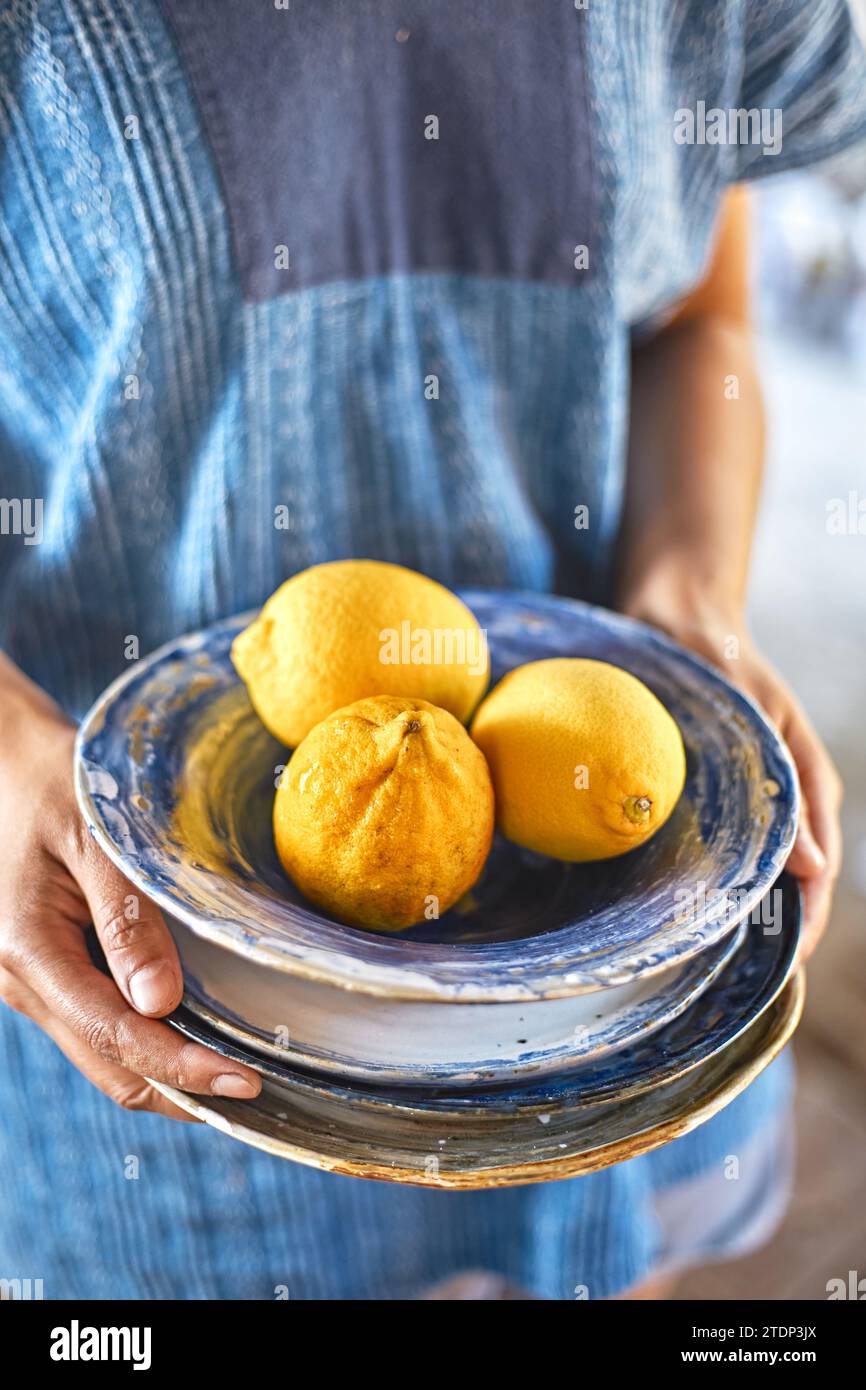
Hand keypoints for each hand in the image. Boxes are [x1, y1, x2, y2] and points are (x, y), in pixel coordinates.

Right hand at [0, 656, 261, 1119]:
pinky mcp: (46, 971)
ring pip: (102, 1056)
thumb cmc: (48, 781)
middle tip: (257, 1095)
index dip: (182, 1070)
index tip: (245, 1083)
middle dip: (181, 1092)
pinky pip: (97, 1025)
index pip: (114, 1038)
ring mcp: (31, 981)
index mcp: (26, 951)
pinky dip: (148, 1044)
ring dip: (167, 1074)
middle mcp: (21, 981)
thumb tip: (161, 1003)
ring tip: (236, 1076)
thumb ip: (125, 917)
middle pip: (108, 1068)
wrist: (2, 758)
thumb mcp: (92, 837)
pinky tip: (195, 1034)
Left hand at [621, 599, 841, 962]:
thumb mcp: (747, 706)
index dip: (804, 926)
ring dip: (736, 916)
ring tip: (700, 963)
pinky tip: (674, 913)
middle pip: (791, 885)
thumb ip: (781, 779)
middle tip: (729, 981)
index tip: (782, 969)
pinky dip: (708, 886)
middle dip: (769, 935)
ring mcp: (752, 800)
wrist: (678, 617)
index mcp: (807, 779)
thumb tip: (814, 867)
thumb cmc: (715, 653)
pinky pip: (721, 853)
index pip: (819, 871)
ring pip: (755, 875)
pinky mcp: (717, 798)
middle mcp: (787, 797)